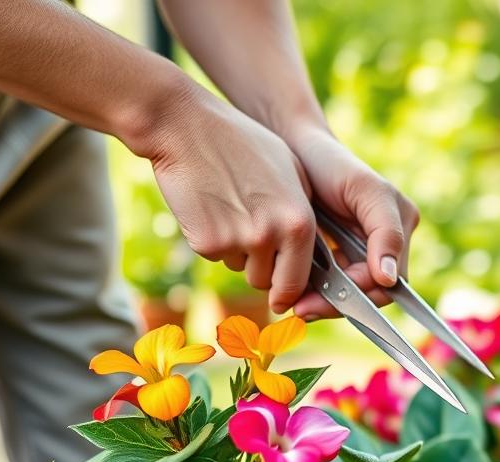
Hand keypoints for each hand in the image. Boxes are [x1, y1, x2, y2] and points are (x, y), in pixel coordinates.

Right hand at [145, 86, 317, 312]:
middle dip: (259, 268)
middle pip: (265, 282)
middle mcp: (271, 237)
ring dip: (235, 252)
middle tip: (249, 234)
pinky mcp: (205, 243)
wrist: (186, 127)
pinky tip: (209, 206)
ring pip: (239, 269)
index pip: (297, 281)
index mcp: (299, 223)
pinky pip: (214, 256)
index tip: (280, 296)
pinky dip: (211, 239)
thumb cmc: (243, 144)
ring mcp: (237, 242)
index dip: (287, 292)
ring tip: (230, 209)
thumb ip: (304, 214)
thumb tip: (313, 256)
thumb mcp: (292, 171)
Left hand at [286, 126, 419, 320]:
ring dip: (322, 302)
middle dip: (336, 303)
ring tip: (294, 302)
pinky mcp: (334, 255)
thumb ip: (386, 232)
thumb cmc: (332, 164)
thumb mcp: (366, 191)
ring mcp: (358, 252)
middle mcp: (385, 246)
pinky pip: (329, 285)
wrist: (296, 150)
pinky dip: (313, 290)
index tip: (324, 298)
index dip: (360, 297)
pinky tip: (293, 289)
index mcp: (400, 230)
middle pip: (367, 295)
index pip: (388, 285)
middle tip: (301, 309)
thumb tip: (389, 278)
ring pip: (347, 296)